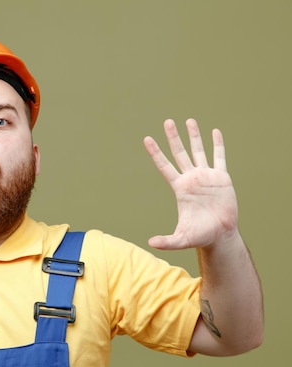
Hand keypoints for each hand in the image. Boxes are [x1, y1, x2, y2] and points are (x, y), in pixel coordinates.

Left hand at [143, 119, 237, 249]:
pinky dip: (217, 144)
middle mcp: (191, 179)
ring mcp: (206, 176)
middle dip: (173, 137)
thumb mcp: (182, 238)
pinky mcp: (222, 177)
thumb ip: (167, 241)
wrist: (221, 234)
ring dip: (194, 136)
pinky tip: (214, 132)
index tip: (147, 139)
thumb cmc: (200, 235)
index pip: (164, 166)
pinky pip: (219, 157)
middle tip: (167, 121)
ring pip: (198, 151)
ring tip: (188, 120)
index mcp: (180, 188)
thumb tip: (150, 244)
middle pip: (179, 153)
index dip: (156, 152)